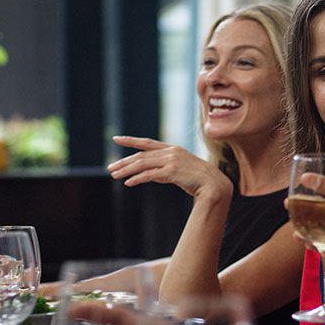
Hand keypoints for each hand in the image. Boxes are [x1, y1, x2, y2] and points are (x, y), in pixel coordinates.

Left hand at [109, 136, 232, 200]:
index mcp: (172, 148)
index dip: (131, 140)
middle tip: (110, 167)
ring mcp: (171, 161)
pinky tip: (128, 183)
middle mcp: (170, 152)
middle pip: (141, 155)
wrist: (213, 184)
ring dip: (126, 170)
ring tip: (114, 175)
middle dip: (124, 161)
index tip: (116, 139)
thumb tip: (148, 175)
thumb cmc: (198, 180)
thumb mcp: (180, 170)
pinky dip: (137, 178)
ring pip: (143, 164)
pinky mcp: (172, 171)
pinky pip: (150, 175)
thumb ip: (164, 169)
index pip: (147, 143)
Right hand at [290, 173, 324, 288]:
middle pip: (321, 208)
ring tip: (291, 218)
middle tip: (289, 201)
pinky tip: (299, 238)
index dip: (320, 184)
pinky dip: (308, 241)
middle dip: (305, 203)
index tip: (305, 178)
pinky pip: (318, 243)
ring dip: (303, 221)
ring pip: (317, 225)